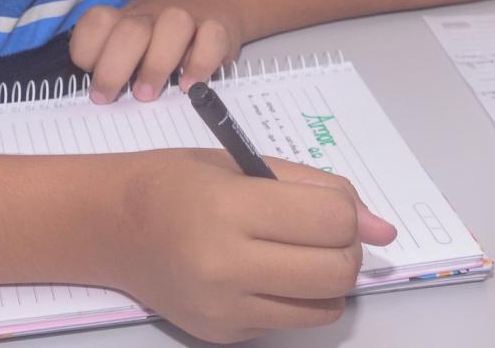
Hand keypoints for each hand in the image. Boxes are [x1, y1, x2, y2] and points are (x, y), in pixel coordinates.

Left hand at [69, 0, 242, 102]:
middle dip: (117, 67)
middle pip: (131, 30)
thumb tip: (104, 102)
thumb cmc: (161, 38)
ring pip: (174, 23)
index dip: (88, 53)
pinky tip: (190, 85)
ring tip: (149, 94)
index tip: (95, 88)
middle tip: (114, 98)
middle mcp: (152, 16)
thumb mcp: (134, 47)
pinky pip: (213, 36)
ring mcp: (187, 17)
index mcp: (124, 20)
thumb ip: (119, 68)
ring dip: (158, 63)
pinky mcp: (219, 26)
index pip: (96, 23)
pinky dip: (201, 63)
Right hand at [108, 151, 397, 343]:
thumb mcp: (243, 164)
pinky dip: (296, 299)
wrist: (110, 227)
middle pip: (337, 270)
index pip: (331, 220)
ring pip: (325, 308)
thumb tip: (383, 228)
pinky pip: (291, 323)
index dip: (346, 212)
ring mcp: (224, 309)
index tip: (330, 205)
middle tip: (323, 232)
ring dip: (329, 280)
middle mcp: (226, 265)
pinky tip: (265, 274)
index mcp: (229, 207)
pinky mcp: (222, 335)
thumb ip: (317, 189)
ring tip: (299, 254)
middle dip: (346, 249)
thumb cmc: (178, 182)